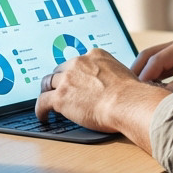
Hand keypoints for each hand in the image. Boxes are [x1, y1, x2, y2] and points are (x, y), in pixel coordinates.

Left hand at [35, 49, 167, 151]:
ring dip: (47, 93)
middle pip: (59, 71)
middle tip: (58, 91)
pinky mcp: (60, 97)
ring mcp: (67, 80)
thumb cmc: (132, 94)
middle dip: (58, 81)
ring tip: (47, 103)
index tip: (72, 80)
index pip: (76, 62)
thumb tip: (113, 85)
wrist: (127, 103)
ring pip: (48, 84)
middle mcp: (78, 63)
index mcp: (94, 55)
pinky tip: (43, 116)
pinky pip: (42, 102)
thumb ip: (111, 74)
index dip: (72, 73)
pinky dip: (40, 110)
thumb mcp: (123, 74)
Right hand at [131, 35, 172, 91]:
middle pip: (149, 57)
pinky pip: (164, 71)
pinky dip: (155, 81)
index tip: (134, 94)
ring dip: (145, 78)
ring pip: (154, 64)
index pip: (156, 59)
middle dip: (137, 74)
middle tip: (126, 95)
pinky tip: (151, 96)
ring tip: (135, 97)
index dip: (143, 76)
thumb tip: (162, 95)